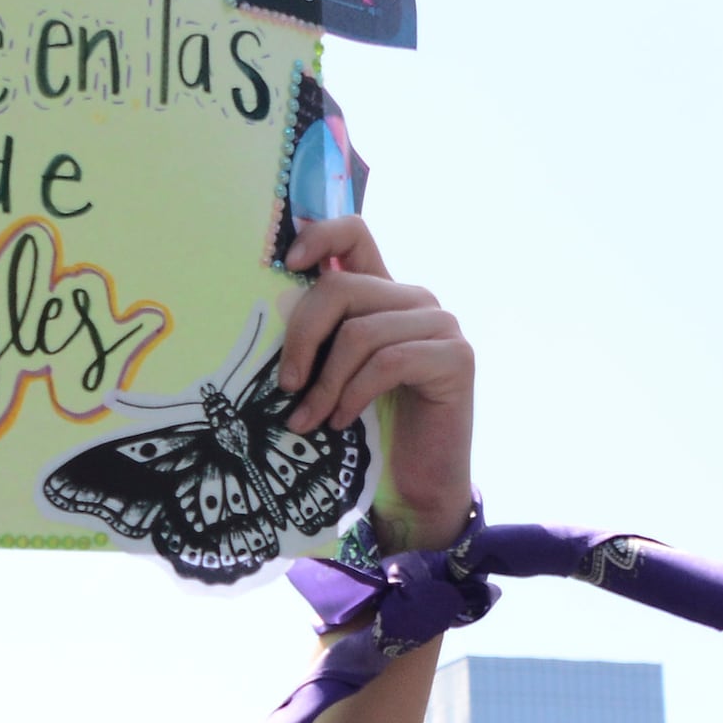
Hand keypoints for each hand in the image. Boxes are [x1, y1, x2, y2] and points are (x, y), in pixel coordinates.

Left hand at [276, 215, 473, 551]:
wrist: (414, 487)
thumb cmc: (366, 431)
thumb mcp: (330, 375)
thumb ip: (315, 339)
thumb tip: (267, 310)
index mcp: (381, 294)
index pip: (354, 234)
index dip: (319, 236)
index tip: (286, 265)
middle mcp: (414, 300)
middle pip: (342, 288)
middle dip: (303, 338)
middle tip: (285, 387)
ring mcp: (440, 325)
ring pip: (361, 332)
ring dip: (325, 383)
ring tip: (308, 420)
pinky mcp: (455, 358)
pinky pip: (387, 362)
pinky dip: (354, 394)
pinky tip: (342, 422)